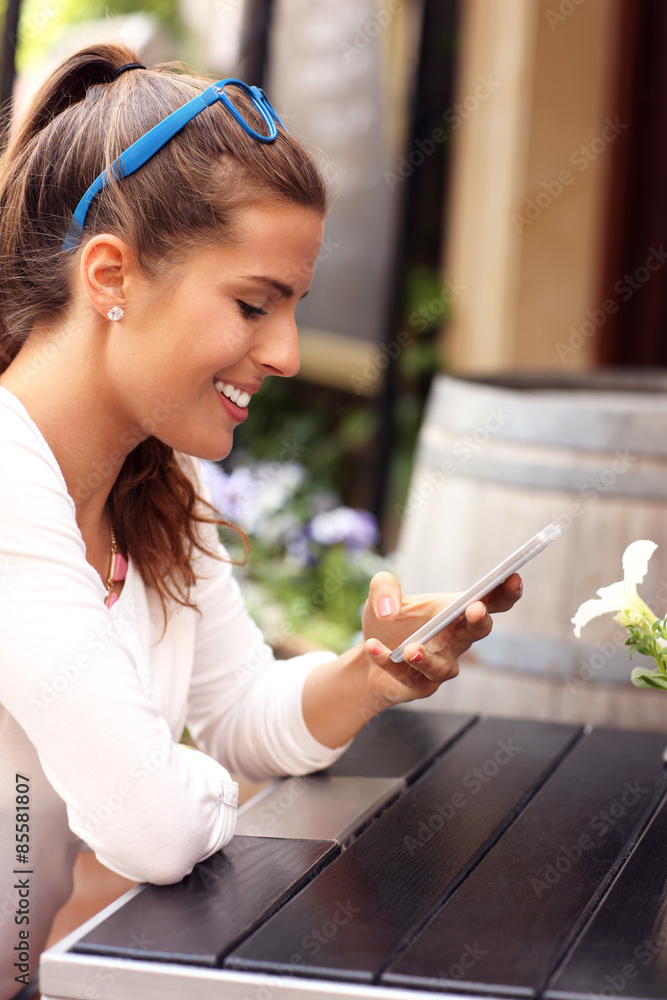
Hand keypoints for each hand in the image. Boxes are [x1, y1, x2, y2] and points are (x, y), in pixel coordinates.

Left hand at [360, 571, 522, 709]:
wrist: (366, 654)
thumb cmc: (387, 620)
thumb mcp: (380, 594)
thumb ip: (384, 588)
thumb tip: (389, 611)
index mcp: (454, 611)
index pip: (489, 601)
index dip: (505, 592)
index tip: (513, 578)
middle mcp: (455, 640)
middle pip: (478, 632)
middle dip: (479, 620)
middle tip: (475, 609)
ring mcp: (440, 666)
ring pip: (444, 667)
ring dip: (428, 658)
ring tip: (411, 649)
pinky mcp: (419, 687)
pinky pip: (408, 677)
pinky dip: (388, 661)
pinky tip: (373, 647)